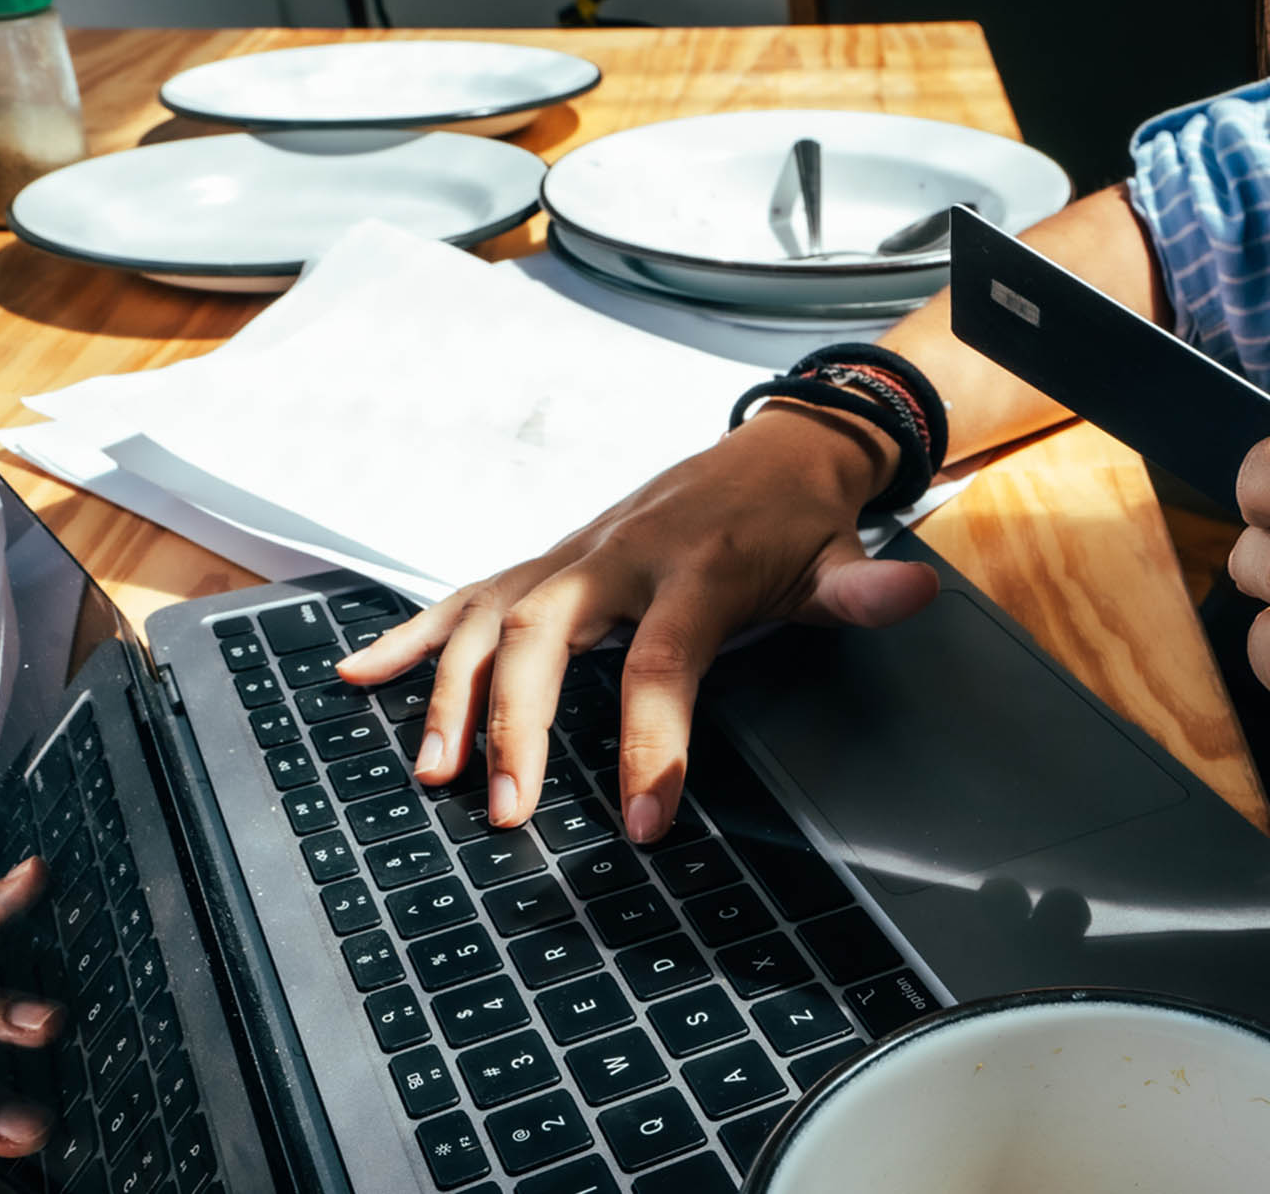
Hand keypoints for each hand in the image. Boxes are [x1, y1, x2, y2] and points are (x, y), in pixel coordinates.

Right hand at [337, 406, 939, 836]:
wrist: (773, 450)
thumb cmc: (799, 524)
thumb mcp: (840, 560)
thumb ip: (865, 591)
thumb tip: (913, 592)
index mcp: (698, 567)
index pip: (664, 660)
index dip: (652, 741)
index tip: (648, 820)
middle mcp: (621, 554)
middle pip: (547, 631)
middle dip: (517, 721)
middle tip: (504, 811)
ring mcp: (574, 553)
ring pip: (491, 614)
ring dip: (450, 691)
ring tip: (431, 770)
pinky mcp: (546, 560)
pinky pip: (466, 595)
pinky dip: (410, 635)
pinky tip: (356, 675)